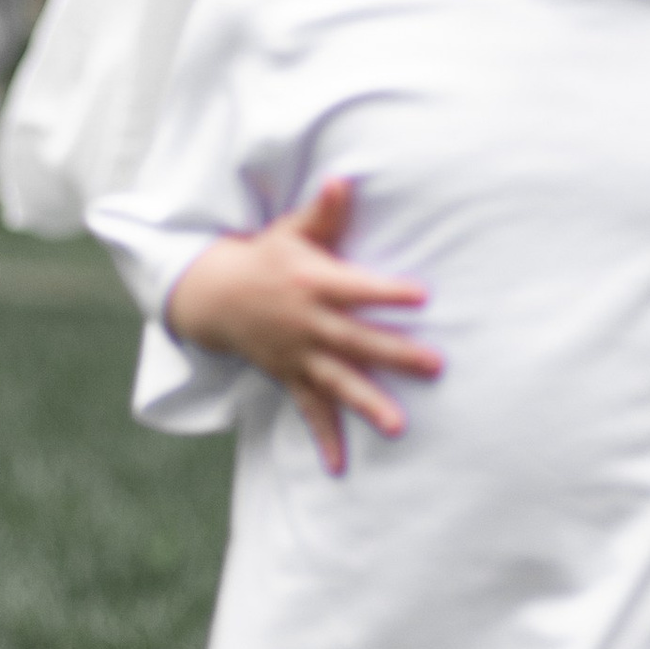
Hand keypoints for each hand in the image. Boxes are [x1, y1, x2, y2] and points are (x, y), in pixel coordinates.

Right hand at [166, 177, 441, 475]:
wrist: (214, 295)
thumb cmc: (267, 257)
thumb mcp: (291, 231)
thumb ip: (323, 213)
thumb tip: (343, 181)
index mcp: (313, 283)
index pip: (357, 287)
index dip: (388, 291)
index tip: (423, 295)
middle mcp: (308, 322)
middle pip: (357, 340)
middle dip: (395, 353)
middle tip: (435, 365)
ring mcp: (299, 354)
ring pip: (337, 382)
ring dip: (367, 404)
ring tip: (398, 427)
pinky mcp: (290, 376)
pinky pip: (309, 410)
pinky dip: (324, 437)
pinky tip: (341, 467)